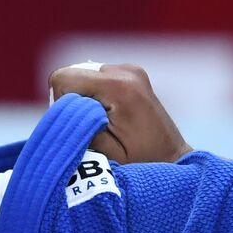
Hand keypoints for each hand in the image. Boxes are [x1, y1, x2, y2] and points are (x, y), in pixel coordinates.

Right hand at [48, 63, 193, 162]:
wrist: (174, 159)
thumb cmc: (142, 163)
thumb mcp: (106, 154)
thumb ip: (79, 128)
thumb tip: (59, 110)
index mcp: (119, 88)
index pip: (63, 78)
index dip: (62, 103)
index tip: (79, 125)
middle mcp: (126, 71)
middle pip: (72, 74)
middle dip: (73, 102)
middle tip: (92, 127)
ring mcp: (131, 69)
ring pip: (83, 76)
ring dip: (85, 100)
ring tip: (105, 124)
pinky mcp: (132, 73)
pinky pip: (97, 78)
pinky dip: (96, 96)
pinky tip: (111, 116)